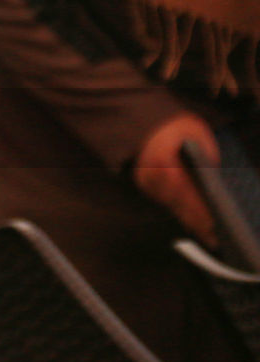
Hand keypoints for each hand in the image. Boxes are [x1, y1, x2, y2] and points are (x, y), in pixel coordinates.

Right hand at [133, 112, 217, 245]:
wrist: (149, 122)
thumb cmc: (177, 126)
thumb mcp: (199, 136)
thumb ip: (208, 160)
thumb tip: (217, 185)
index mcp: (164, 164)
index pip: (186, 194)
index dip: (200, 211)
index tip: (215, 226)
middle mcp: (152, 177)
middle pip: (178, 205)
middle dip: (198, 223)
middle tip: (216, 239)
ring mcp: (146, 182)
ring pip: (172, 206)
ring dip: (190, 220)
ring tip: (208, 235)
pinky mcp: (145, 185)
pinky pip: (166, 201)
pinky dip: (181, 211)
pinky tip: (194, 221)